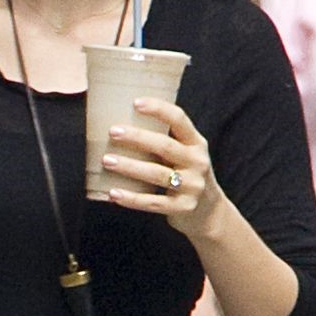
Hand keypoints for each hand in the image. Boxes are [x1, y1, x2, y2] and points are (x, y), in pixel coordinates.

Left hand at [102, 98, 223, 236]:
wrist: (209, 212)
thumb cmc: (186, 176)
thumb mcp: (186, 154)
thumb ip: (166, 141)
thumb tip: (123, 123)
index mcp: (196, 143)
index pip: (179, 119)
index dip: (158, 109)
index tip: (135, 103)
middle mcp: (197, 162)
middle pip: (165, 146)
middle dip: (137, 137)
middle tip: (113, 132)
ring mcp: (192, 186)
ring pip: (157, 174)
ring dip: (129, 167)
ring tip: (106, 161)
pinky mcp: (183, 208)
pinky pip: (153, 202)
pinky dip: (132, 198)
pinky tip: (113, 193)